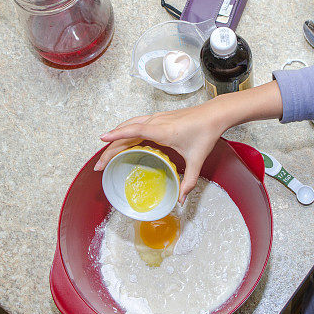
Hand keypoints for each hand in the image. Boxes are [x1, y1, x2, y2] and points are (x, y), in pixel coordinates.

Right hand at [95, 103, 226, 201]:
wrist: (214, 114)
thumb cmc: (205, 133)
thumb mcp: (197, 160)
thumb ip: (189, 181)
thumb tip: (181, 199)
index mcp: (163, 131)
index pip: (134, 131)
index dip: (117, 135)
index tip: (102, 139)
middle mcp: (156, 122)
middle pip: (126, 132)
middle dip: (110, 148)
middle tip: (99, 165)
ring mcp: (157, 118)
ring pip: (129, 126)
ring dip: (115, 138)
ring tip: (105, 153)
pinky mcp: (159, 118)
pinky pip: (137, 123)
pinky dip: (125, 131)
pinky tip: (122, 139)